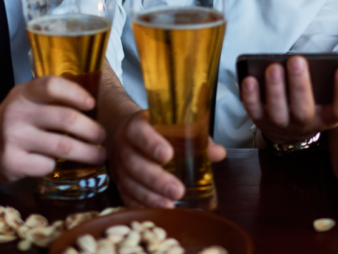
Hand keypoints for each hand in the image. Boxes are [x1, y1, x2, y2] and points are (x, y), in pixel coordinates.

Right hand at [0, 76, 106, 183]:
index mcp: (23, 93)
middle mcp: (16, 113)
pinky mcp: (12, 162)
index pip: (52, 85)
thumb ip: (53, 98)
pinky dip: (59, 166)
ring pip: (63, 146)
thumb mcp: (27, 101)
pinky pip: (48, 165)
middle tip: (103, 136)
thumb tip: (98, 96)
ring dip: (87, 153)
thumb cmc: (14, 123)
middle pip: (66, 119)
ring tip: (99, 155)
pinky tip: (60, 164)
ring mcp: (12, 138)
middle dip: (92, 130)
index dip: (76, 93)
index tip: (92, 104)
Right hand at [108, 110, 226, 207]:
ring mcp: (119, 166)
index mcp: (136, 126)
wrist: (126, 133)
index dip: (152, 144)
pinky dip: (141, 205)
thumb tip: (219, 153)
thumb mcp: (173, 126)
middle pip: (136, 164)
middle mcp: (124, 146)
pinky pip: (127, 196)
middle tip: (177, 190)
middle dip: (156, 179)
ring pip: (130, 184)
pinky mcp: (119, 183)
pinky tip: (156, 211)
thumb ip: (196, 137)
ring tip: (169, 205)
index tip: (168, 155)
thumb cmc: (156, 129)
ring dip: (150, 197)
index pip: (140, 132)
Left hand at [240, 55, 337, 144]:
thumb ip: (327, 82)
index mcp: (329, 117)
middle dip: (300, 85)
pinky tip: (249, 79)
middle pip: (304, 111)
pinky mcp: (263, 123)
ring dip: (275, 90)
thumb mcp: (328, 98)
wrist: (292, 131)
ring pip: (278, 113)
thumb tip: (320, 61)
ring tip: (274, 67)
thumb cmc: (313, 103)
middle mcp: (307, 124)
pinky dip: (250, 96)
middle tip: (296, 61)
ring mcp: (284, 126)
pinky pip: (254, 111)